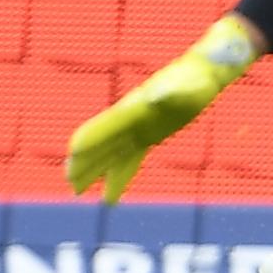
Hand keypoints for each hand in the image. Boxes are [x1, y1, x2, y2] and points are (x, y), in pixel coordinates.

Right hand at [66, 16, 259, 203]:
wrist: (203, 75)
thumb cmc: (193, 80)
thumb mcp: (185, 87)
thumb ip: (170, 92)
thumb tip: (156, 96)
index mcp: (133, 108)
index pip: (104, 126)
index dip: (89, 140)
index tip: (73, 154)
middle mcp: (129, 120)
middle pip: (100, 144)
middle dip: (84, 162)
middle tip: (69, 181)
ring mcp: (137, 130)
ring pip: (110, 156)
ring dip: (94, 172)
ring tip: (78, 191)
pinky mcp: (148, 137)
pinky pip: (129, 161)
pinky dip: (118, 178)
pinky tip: (110, 197)